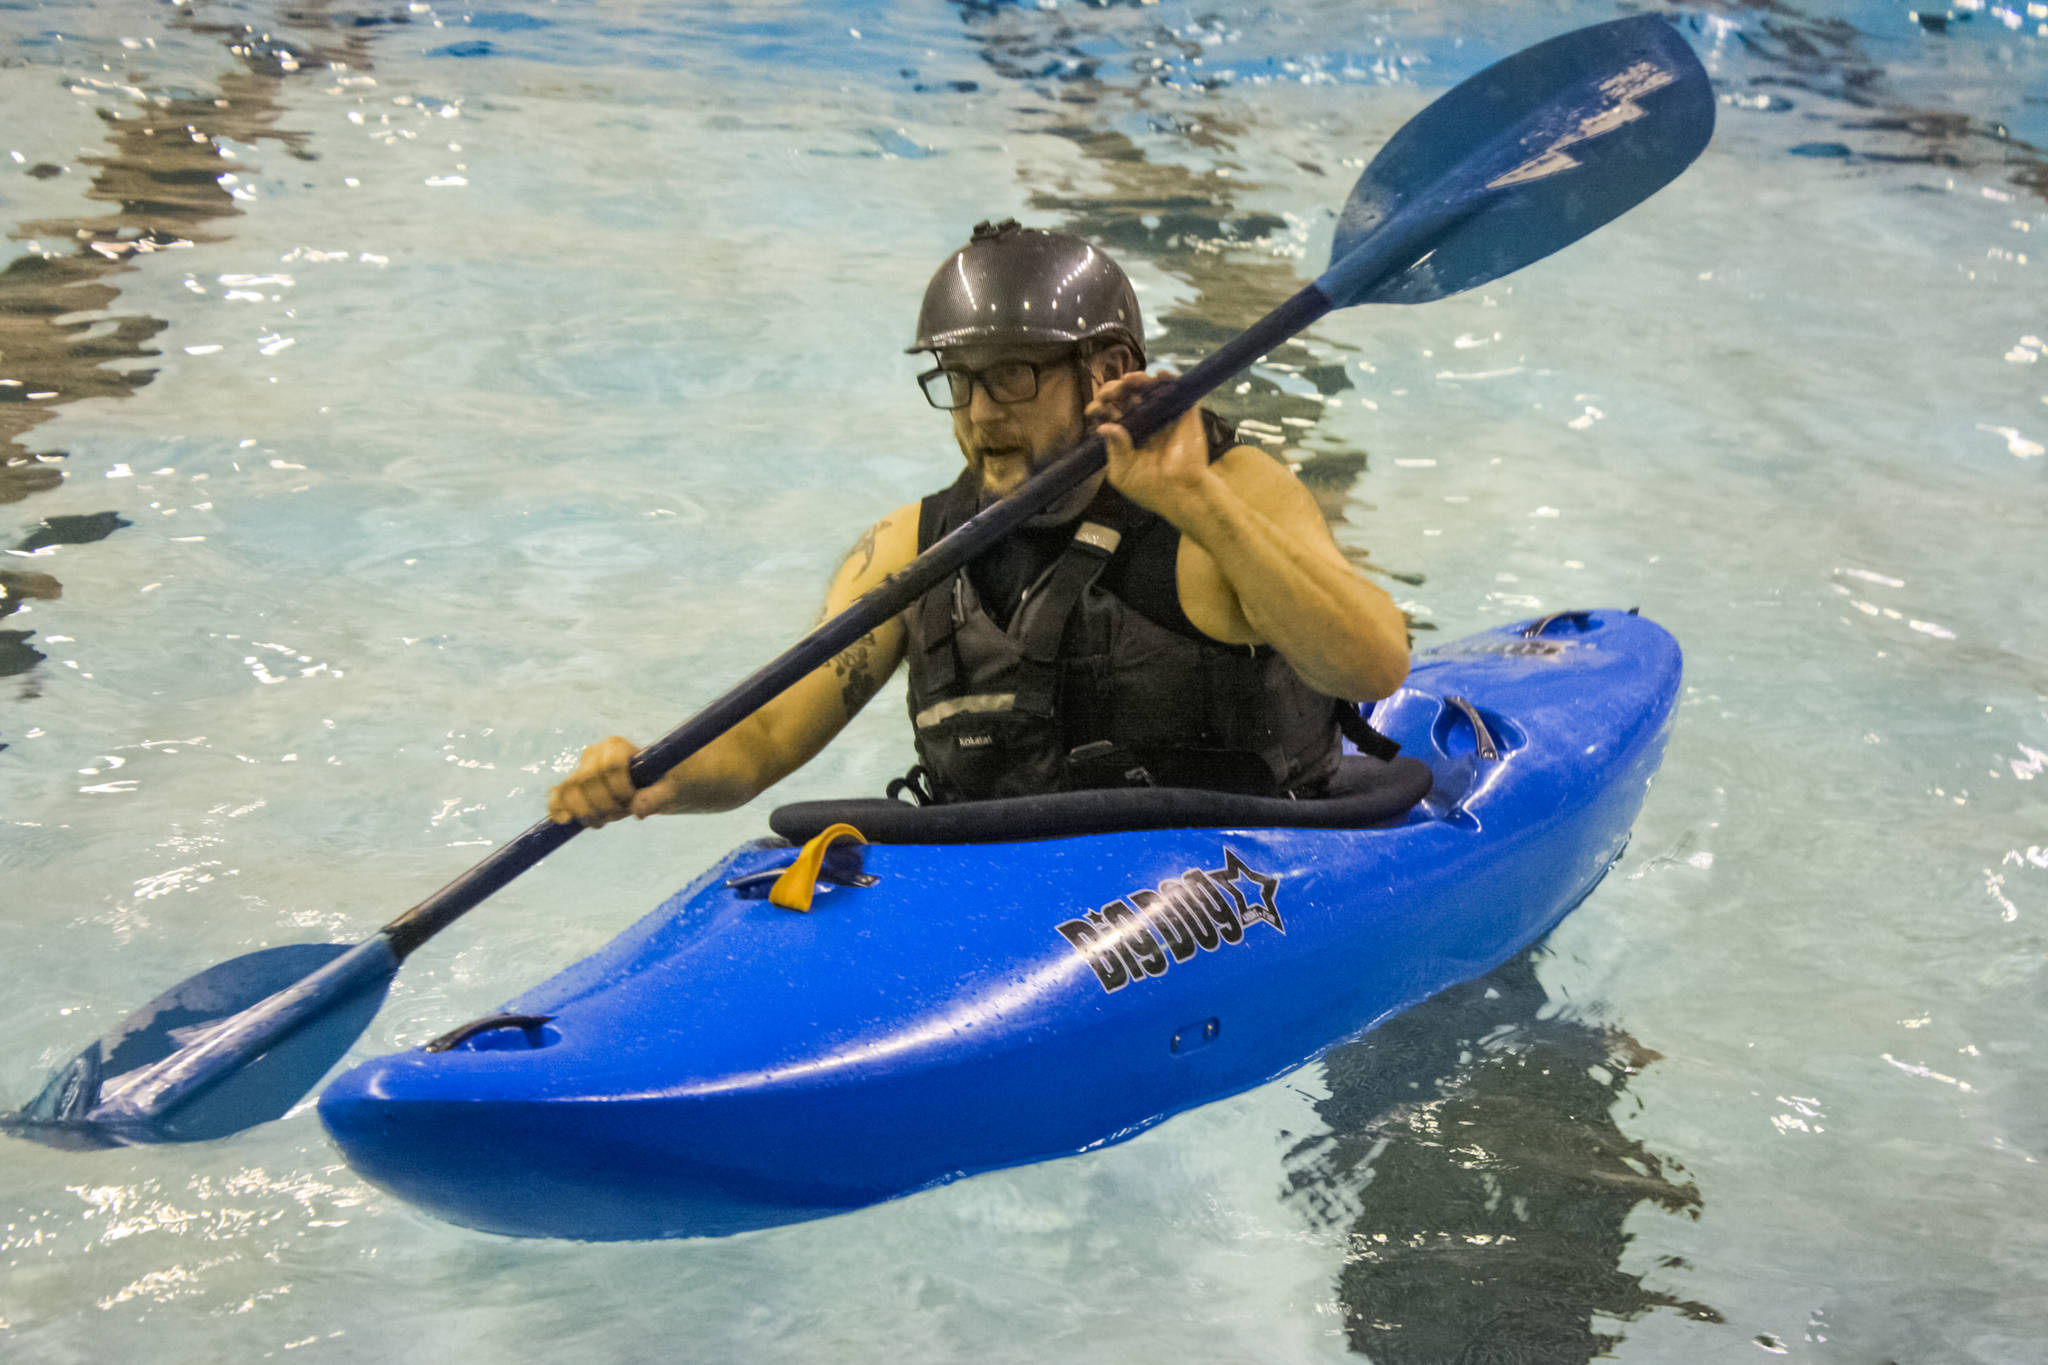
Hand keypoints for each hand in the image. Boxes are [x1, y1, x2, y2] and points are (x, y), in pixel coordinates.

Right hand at [547, 735, 678, 825]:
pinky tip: (564, 821)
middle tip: (620, 815)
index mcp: (617, 746)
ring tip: (601, 822)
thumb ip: (657, 798)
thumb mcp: (669, 790)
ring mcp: (581, 770)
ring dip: (585, 811)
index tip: (632, 799)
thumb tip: (638, 810)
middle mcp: (594, 754)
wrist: (653, 787)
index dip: (619, 788)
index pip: (610, 765)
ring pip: (570, 789)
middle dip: (602, 803)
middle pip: (587, 779)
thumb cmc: (664, 784)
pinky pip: (558, 795)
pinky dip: (557, 808)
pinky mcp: (572, 787)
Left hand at [1087, 368, 1215, 519]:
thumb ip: (1115, 450)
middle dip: (1115, 389)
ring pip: (1148, 387)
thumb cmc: (1150, 489)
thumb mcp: (1123, 473)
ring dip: (1137, 378)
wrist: (1181, 494)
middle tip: (1111, 393)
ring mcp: (1163, 414)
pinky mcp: (1184, 412)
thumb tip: (1104, 427)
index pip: (1109, 411)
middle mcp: (1143, 420)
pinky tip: (1158, 376)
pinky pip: (1177, 388)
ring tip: (1130, 379)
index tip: (1094, 409)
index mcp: (1125, 432)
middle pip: (1126, 395)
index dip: (1100, 405)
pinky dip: (1168, 377)